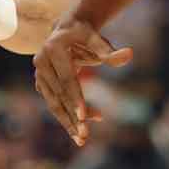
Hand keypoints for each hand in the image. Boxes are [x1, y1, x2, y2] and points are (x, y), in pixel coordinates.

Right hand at [32, 17, 131, 145]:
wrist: (66, 29)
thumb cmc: (84, 34)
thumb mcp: (97, 40)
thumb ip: (111, 51)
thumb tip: (129, 54)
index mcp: (54, 49)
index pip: (67, 79)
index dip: (76, 99)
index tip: (84, 118)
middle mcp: (41, 61)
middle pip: (59, 95)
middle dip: (72, 117)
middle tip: (84, 137)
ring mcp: (39, 74)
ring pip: (54, 103)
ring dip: (67, 122)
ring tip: (81, 139)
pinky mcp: (41, 83)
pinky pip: (54, 103)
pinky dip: (66, 116)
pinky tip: (79, 128)